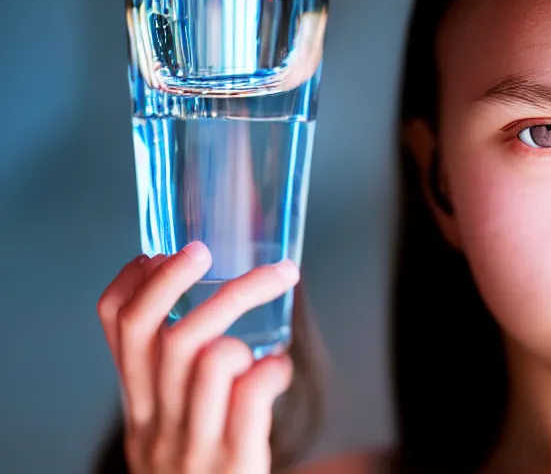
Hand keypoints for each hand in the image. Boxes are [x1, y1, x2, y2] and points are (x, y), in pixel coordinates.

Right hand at [97, 242, 299, 472]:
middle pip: (167, 333)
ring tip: (271, 320)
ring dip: (245, 321)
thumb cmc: (196, 470)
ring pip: (211, 357)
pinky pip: (252, 397)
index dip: (136, 282)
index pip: (116, 329)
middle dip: (193, 281)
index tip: (161, 251)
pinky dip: (273, 369)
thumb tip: (210, 301)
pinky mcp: (235, 459)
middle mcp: (158, 420)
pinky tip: (280, 367)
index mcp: (138, 404)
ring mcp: (196, 441)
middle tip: (218, 252)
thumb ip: (177, 378)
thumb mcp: (167, 426)